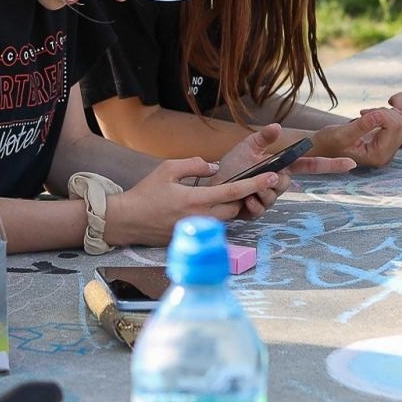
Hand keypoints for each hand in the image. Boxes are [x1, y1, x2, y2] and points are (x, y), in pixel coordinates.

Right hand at [105, 156, 276, 245]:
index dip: (257, 183)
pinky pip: (214, 224)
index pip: (235, 191)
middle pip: (236, 207)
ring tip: (226, 193)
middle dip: (244, 196)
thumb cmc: (145, 194)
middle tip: (245, 182)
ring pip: (226, 217)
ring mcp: (197, 229)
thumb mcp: (167, 169)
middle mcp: (201, 217)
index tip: (274, 176)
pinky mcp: (192, 236)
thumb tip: (214, 166)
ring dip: (230, 205)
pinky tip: (208, 205)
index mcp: (197, 199)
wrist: (127, 221)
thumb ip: (193, 164)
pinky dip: (217, 214)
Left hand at [212, 125, 355, 219]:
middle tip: (259, 177)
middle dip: (274, 180)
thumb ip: (263, 137)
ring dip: (260, 191)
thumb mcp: (247, 146)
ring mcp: (269, 198)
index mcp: (280, 165)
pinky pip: (261, 209)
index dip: (331, 165)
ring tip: (246, 188)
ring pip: (274, 196)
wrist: (212, 185)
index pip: (310, 165)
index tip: (350, 163)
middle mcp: (277, 182)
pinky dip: (251, 203)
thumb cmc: (230, 166)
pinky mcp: (257, 211)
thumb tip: (278, 126)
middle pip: (287, 183)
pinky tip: (243, 200)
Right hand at [312, 106, 401, 167]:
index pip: (395, 127)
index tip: (362, 113)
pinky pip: (400, 123)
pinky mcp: (388, 141)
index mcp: (378, 155)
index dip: (382, 114)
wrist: (322, 148)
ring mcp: (389, 149)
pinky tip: (373, 115)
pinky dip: (389, 114)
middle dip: (387, 113)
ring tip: (368, 114)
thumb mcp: (340, 134)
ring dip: (388, 112)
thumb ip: (361, 126)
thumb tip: (378, 116)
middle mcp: (388, 155)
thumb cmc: (328, 143)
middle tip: (366, 113)